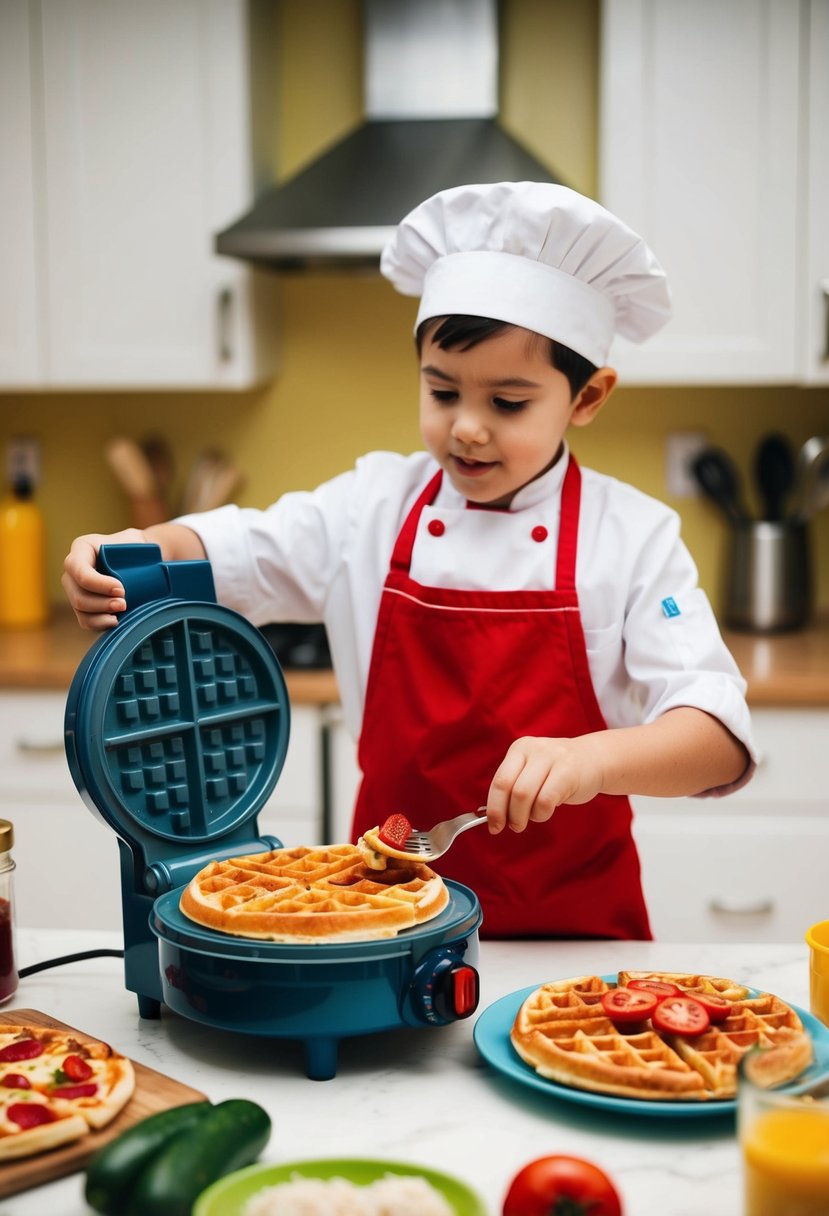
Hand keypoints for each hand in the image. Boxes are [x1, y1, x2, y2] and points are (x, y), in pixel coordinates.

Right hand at [61, 528, 147, 629]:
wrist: (139, 560)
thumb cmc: (136, 548)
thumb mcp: (135, 541)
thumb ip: (133, 548)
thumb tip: (135, 566)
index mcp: (82, 548)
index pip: (80, 570)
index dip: (99, 584)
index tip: (121, 589)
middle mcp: (73, 570)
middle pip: (78, 595)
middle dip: (101, 603)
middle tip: (124, 603)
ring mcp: (75, 589)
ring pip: (80, 609)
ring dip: (101, 615)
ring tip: (122, 610)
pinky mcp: (83, 606)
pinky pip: (85, 620)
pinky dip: (99, 623)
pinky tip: (115, 621)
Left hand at [486, 735, 605, 833]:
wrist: (596, 759)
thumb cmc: (559, 772)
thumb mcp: (533, 771)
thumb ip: (514, 787)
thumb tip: (494, 816)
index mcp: (519, 749)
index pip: (499, 781)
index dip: (494, 807)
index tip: (494, 826)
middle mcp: (533, 749)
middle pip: (509, 789)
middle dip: (507, 814)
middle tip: (514, 826)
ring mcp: (551, 758)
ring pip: (524, 795)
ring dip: (525, 816)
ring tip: (534, 817)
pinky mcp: (568, 772)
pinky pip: (545, 801)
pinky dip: (542, 813)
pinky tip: (546, 811)